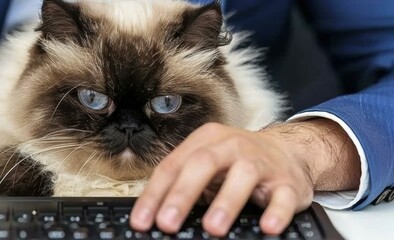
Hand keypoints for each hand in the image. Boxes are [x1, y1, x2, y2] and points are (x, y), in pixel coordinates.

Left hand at [130, 119, 359, 236]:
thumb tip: (154, 216)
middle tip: (167, 223)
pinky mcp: (288, 182)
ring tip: (213, 229)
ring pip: (243, 175)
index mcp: (205, 141)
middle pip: (203, 163)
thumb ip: (182, 184)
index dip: (155, 194)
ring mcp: (262, 162)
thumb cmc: (236, 162)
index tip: (142, 221)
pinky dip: (276, 212)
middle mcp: (232, 146)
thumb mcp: (207, 166)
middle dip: (182, 194)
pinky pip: (284, 196)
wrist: (289, 151)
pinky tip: (267, 227)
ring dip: (227, 203)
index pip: (173, 166)